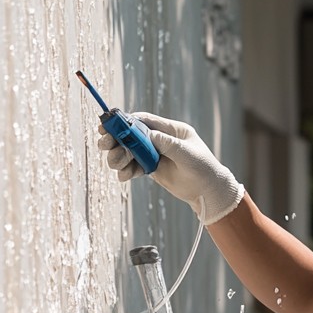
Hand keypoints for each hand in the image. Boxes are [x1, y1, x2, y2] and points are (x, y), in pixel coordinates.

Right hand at [99, 113, 244, 223]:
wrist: (208, 192)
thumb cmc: (204, 168)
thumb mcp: (187, 154)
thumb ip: (168, 144)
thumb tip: (148, 134)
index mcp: (170, 130)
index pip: (144, 120)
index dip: (126, 121)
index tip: (110, 124)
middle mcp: (160, 140)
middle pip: (131, 135)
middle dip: (116, 139)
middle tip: (104, 144)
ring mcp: (154, 155)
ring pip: (129, 152)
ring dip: (118, 156)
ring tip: (116, 163)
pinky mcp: (151, 169)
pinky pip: (133, 167)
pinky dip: (125, 171)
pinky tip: (123, 176)